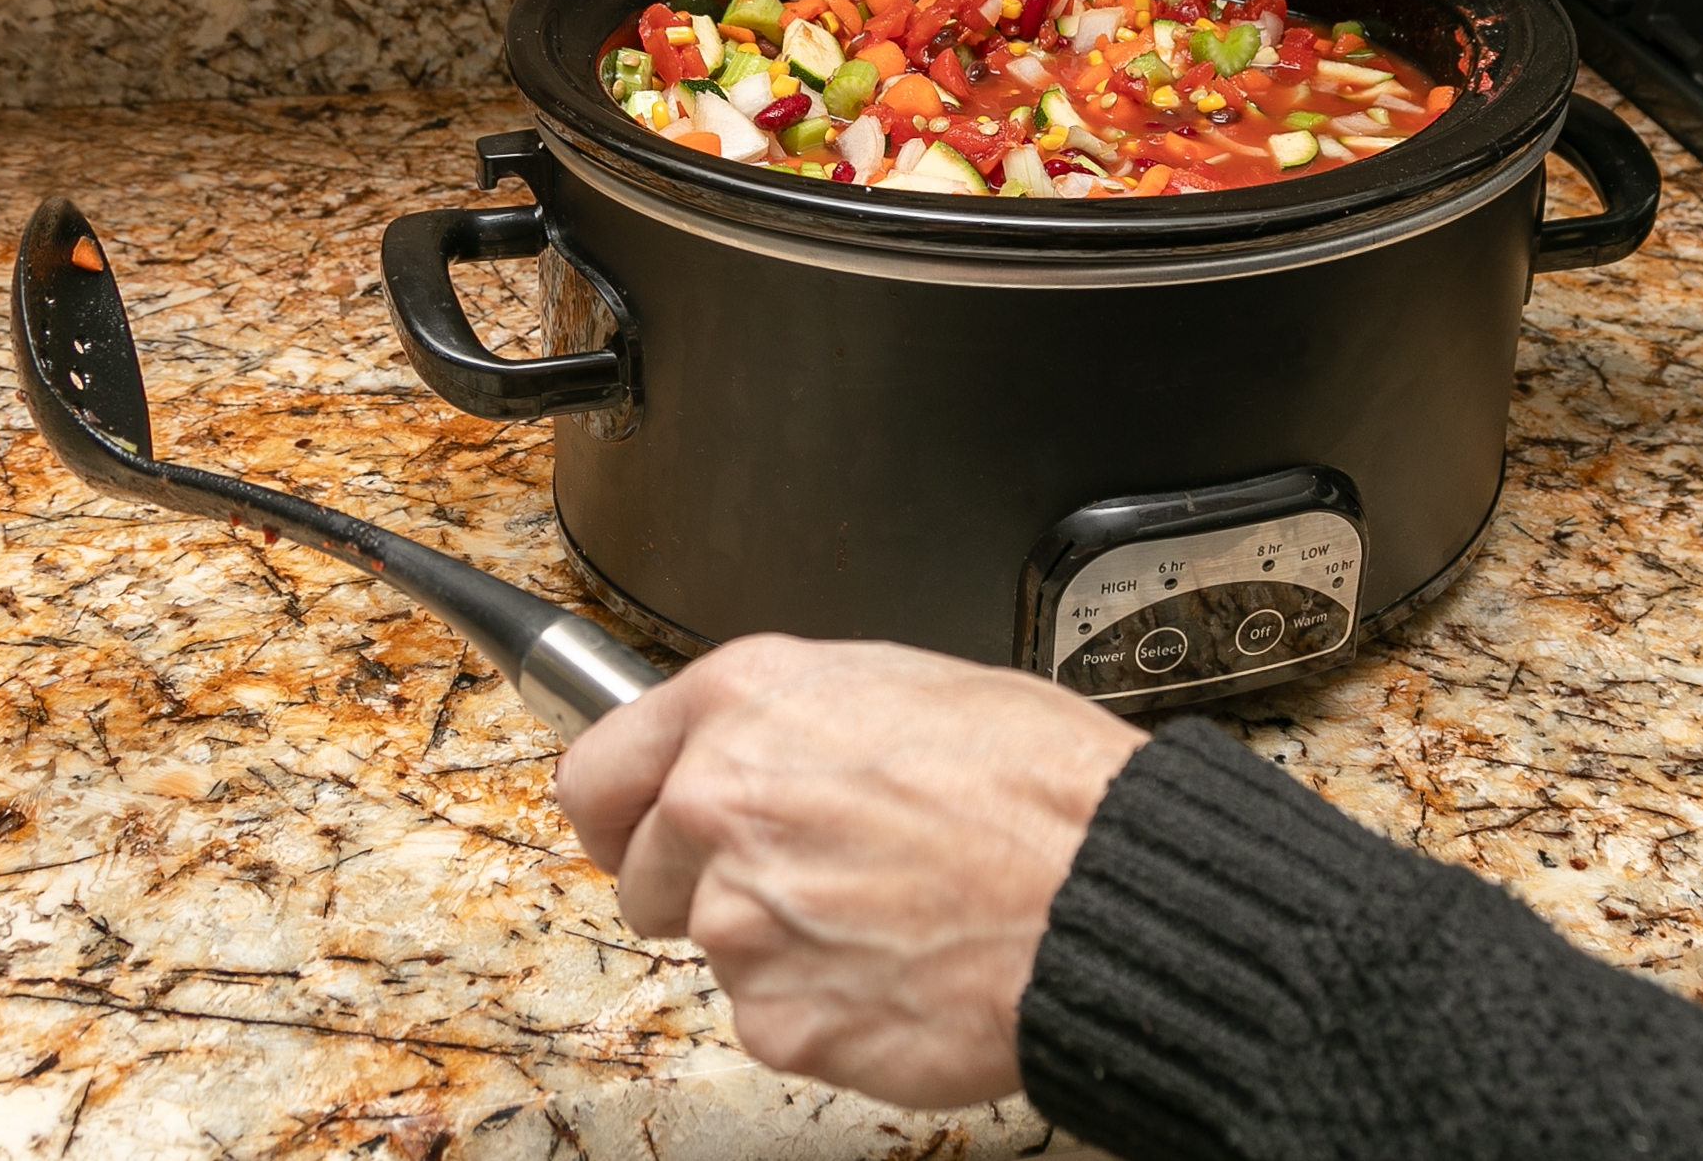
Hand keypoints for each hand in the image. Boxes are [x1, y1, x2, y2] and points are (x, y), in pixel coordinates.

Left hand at [553, 635, 1144, 1108]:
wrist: (1107, 895)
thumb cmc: (1037, 786)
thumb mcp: (896, 683)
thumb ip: (784, 718)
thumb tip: (745, 744)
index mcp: (741, 705)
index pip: (595, 773)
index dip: (621, 811)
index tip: (634, 830)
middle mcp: (718, 805)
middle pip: (641, 874)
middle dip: (707, 882)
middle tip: (808, 874)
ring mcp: (740, 920)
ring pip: (717, 949)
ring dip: (778, 944)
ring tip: (881, 910)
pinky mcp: (778, 1019)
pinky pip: (772, 1019)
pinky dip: (825, 1006)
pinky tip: (895, 964)